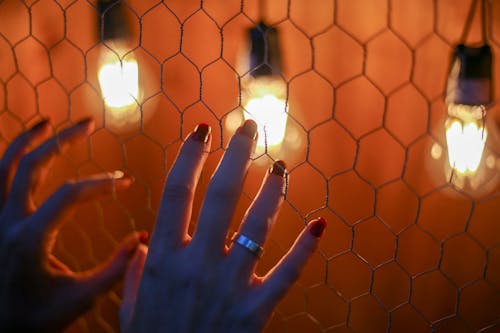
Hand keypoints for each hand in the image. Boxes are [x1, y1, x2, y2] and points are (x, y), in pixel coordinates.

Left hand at [0, 118, 145, 331]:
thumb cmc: (38, 319)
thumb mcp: (82, 299)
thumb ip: (116, 270)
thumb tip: (141, 239)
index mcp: (29, 240)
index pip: (69, 195)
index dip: (102, 184)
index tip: (126, 182)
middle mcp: (6, 223)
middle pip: (32, 166)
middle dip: (63, 141)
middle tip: (88, 123)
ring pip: (4, 167)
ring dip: (27, 141)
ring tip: (48, 122)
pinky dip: (10, 159)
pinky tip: (25, 149)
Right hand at [121, 120, 326, 332]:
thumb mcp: (130, 310)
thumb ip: (136, 274)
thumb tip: (143, 245)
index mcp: (163, 260)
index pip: (176, 193)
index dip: (189, 157)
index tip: (201, 131)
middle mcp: (197, 264)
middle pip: (219, 195)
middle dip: (235, 155)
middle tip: (249, 127)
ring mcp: (229, 285)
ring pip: (256, 224)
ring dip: (271, 189)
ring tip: (279, 165)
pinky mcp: (256, 310)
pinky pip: (286, 273)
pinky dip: (305, 248)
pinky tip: (320, 223)